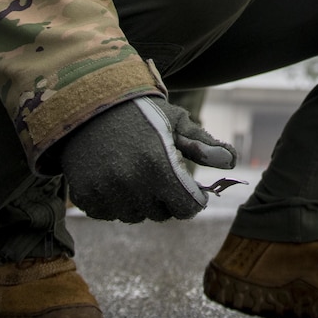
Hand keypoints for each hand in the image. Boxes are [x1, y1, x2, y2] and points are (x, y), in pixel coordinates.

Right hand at [58, 96, 236, 222]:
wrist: (86, 102)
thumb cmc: (138, 111)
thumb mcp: (174, 121)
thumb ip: (202, 145)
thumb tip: (232, 162)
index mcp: (158, 165)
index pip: (187, 208)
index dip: (193, 199)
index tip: (191, 190)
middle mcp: (131, 183)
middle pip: (162, 214)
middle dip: (166, 198)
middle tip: (159, 173)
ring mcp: (105, 192)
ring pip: (135, 215)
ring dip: (140, 201)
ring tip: (135, 171)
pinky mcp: (86, 197)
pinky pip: (110, 213)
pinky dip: (115, 201)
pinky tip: (114, 176)